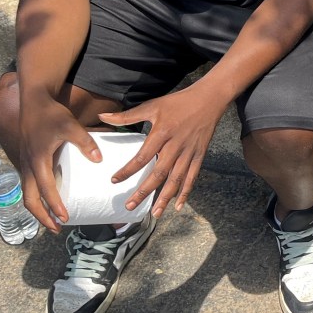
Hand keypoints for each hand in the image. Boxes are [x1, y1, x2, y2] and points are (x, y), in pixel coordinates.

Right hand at [16, 93, 102, 232]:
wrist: (33, 100)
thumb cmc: (52, 113)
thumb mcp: (71, 126)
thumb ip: (85, 142)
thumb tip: (99, 160)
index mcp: (38, 160)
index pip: (45, 190)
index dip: (54, 207)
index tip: (65, 219)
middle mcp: (28, 165)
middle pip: (29, 200)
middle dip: (41, 217)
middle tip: (57, 229)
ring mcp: (25, 163)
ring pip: (27, 193)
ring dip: (37, 209)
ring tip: (51, 220)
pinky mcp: (27, 158)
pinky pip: (28, 184)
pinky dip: (35, 196)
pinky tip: (47, 198)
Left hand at [99, 85, 227, 217]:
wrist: (209, 99)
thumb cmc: (178, 102)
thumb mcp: (152, 106)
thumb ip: (127, 116)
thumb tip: (103, 116)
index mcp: (162, 133)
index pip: (142, 157)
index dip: (128, 170)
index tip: (115, 181)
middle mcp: (176, 146)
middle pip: (159, 173)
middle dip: (144, 192)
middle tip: (130, 206)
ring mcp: (189, 152)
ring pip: (176, 179)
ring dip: (165, 197)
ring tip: (155, 213)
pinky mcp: (199, 156)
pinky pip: (192, 177)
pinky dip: (186, 192)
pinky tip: (178, 206)